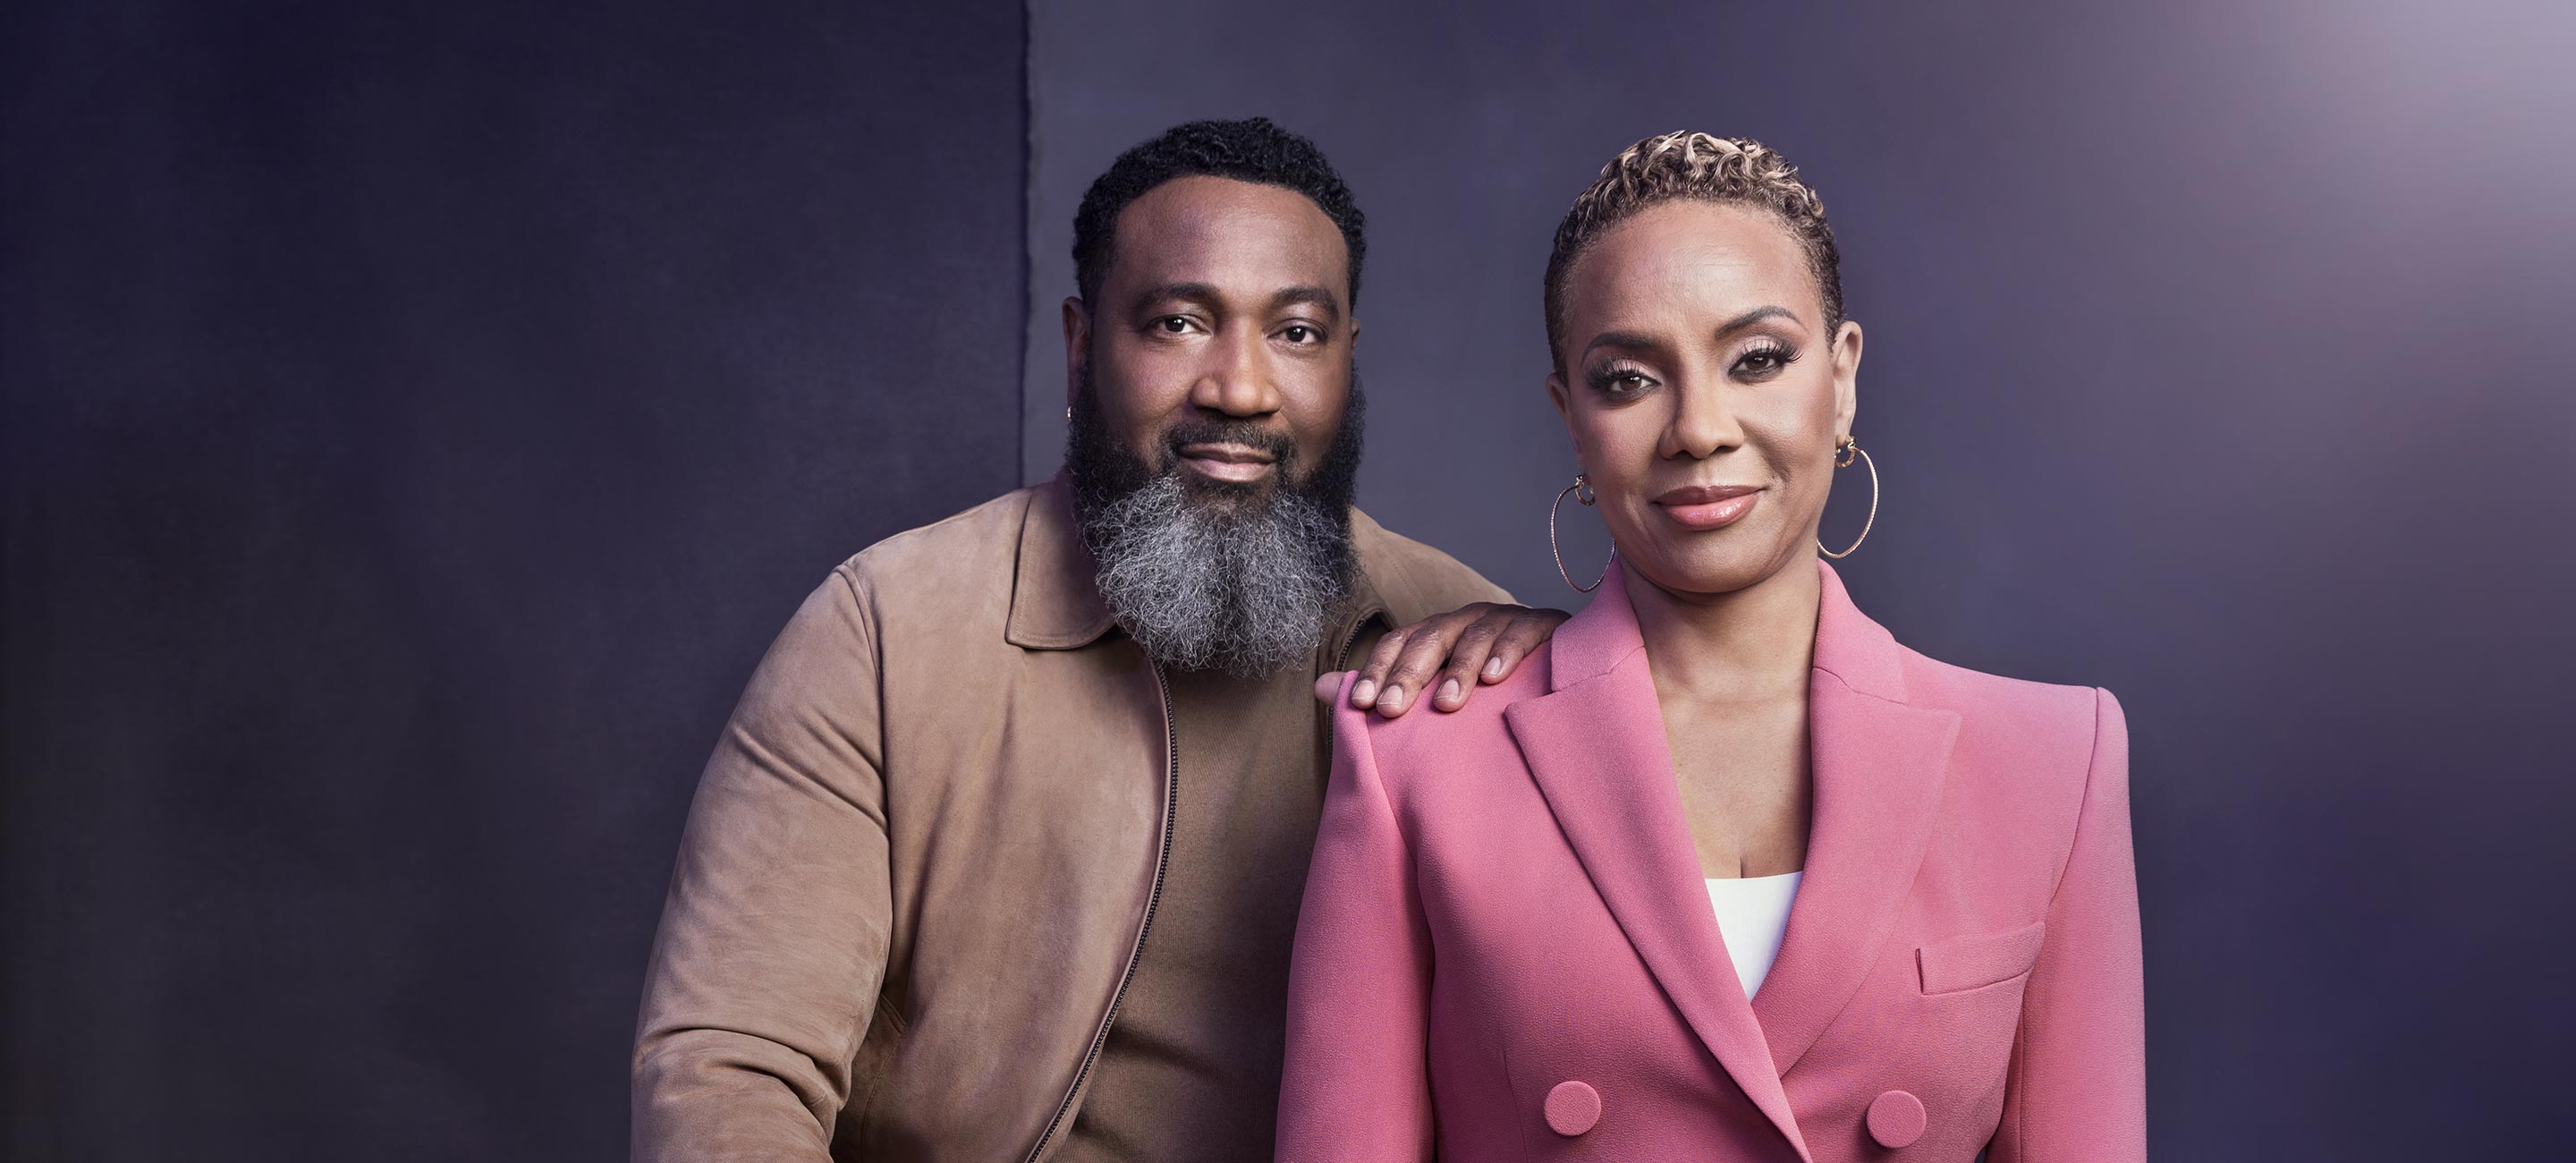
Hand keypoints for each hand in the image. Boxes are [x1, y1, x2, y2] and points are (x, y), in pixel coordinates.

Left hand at [1344, 603, 1570, 717]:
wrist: (1561, 673)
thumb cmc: (1490, 691)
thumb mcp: (1435, 691)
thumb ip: (1383, 688)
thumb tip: (1319, 687)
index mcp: (1438, 634)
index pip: (1399, 643)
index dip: (1377, 670)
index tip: (1359, 705)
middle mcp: (1466, 620)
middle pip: (1429, 638)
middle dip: (1407, 674)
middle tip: (1389, 710)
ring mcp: (1505, 619)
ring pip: (1472, 635)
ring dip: (1458, 669)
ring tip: (1446, 705)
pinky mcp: (1544, 625)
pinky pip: (1522, 633)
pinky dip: (1507, 652)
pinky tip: (1495, 677)